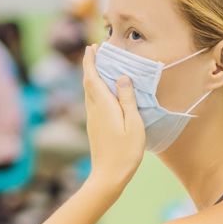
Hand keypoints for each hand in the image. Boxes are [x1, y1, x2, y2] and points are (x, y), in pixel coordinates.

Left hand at [82, 44, 144, 185]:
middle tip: (96, 50)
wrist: (108, 176)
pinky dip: (96, 89)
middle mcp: (94, 110)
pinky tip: (105, 92)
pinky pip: (93, 101)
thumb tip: (122, 77)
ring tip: (101, 66)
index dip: (90, 61)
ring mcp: (93, 119)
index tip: (92, 47)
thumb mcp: (134, 124)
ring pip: (89, 92)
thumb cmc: (125, 152)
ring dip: (93, 76)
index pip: (92, 77)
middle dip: (91, 65)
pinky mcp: (95, 127)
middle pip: (88, 82)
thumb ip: (127, 99)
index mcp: (104, 106)